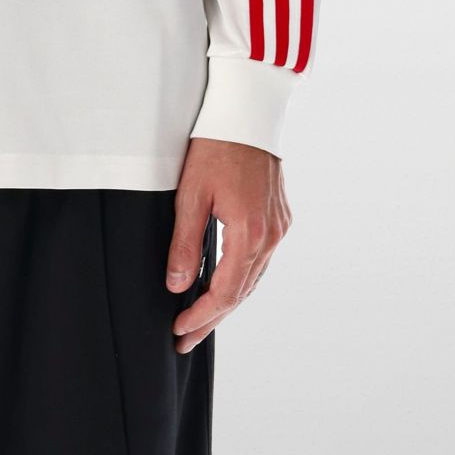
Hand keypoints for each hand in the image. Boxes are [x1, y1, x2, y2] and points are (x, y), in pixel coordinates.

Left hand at [166, 137, 291, 353]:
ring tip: (200, 321)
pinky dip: (241, 279)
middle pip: (241, 292)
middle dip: (212, 319)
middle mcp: (271, 236)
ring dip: (227, 301)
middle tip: (185, 340)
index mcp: (249, 234)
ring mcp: (279, 227)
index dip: (201, 316)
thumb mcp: (191, 195)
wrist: (247, 114)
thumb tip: (175, 285)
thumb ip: (184, 243)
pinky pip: (260, 261)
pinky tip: (224, 286)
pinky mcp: (279, 218)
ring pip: (253, 279)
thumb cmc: (215, 148)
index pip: (225, 292)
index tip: (179, 330)